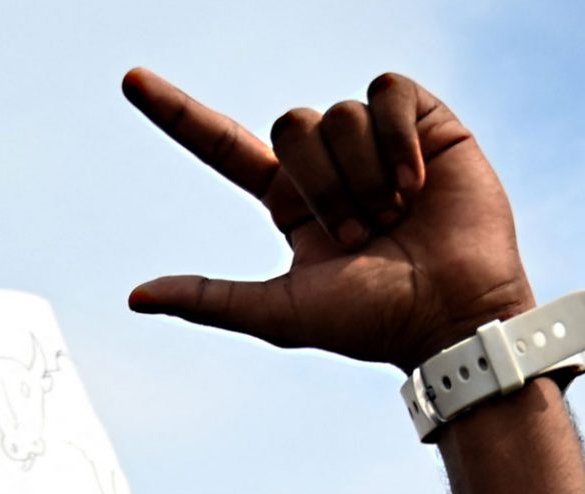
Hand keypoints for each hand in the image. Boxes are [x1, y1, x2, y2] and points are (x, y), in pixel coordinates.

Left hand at [126, 69, 533, 370]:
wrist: (453, 315)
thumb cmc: (372, 323)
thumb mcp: (282, 314)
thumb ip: (210, 299)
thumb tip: (135, 298)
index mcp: (288, 202)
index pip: (221, 146)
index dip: (177, 113)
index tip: (131, 80)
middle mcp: (330, 165)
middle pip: (290, 125)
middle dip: (321, 184)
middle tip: (358, 233)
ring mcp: (376, 142)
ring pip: (339, 113)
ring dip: (363, 173)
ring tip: (395, 216)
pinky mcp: (424, 123)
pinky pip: (387, 91)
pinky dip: (398, 137)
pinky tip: (419, 181)